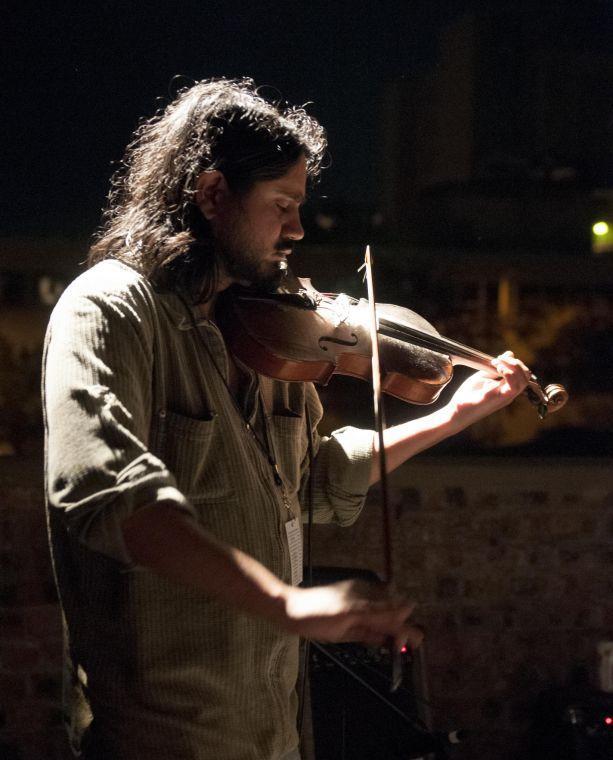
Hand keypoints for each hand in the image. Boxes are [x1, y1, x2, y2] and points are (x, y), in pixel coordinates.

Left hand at [279, 579, 422, 651]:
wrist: (287, 612)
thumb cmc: (316, 613)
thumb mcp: (350, 614)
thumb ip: (379, 612)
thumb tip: (409, 606)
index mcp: (366, 594)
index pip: (395, 609)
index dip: (406, 626)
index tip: (415, 643)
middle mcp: (363, 600)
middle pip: (389, 615)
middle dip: (400, 630)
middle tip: (407, 647)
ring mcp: (355, 611)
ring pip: (380, 622)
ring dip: (390, 633)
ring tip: (399, 647)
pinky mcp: (347, 621)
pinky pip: (368, 627)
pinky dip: (376, 635)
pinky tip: (381, 642)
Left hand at [445, 351, 530, 427]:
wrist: (458, 410)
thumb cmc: (469, 395)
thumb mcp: (483, 376)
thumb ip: (497, 367)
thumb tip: (510, 353)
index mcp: (507, 388)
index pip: (522, 373)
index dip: (514, 362)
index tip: (498, 357)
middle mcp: (510, 393)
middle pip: (526, 375)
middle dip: (515, 362)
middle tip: (498, 359)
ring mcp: (507, 396)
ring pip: (524, 380)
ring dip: (512, 366)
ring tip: (496, 363)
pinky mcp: (501, 398)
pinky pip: (514, 386)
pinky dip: (509, 373)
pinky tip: (498, 368)